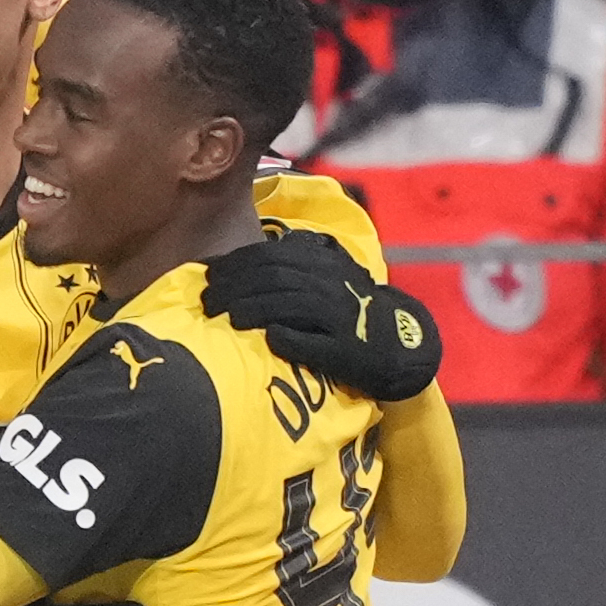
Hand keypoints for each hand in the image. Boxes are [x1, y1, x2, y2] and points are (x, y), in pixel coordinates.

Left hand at [203, 231, 440, 401]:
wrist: (397, 346)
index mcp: (322, 264)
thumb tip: (230, 269)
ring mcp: (340, 316)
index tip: (208, 277)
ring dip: (252, 309)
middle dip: (234, 288)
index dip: (235, 265)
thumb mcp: (323, 281)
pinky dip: (286, 338)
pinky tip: (266, 338)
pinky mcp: (344, 350)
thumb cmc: (348, 313)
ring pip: (289, 304)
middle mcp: (331, 284)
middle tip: (208, 302)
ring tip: (226, 318)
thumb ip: (288, 270)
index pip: (270, 255)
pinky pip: (311, 341)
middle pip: (273, 277)